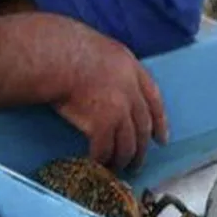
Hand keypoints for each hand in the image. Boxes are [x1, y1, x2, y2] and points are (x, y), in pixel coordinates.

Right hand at [52, 27, 169, 173]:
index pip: (154, 99)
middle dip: (142, 148)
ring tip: (118, 169)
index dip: (160, 121)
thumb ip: (109, 67)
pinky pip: (105, 149)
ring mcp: (119, 108)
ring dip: (124, 159)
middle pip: (143, 126)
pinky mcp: (102, 124)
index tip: (162, 138)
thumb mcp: (99, 49)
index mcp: (131, 67)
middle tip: (138, 163)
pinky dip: (102, 159)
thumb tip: (103, 81)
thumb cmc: (64, 47)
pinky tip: (97, 164)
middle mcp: (130, 90)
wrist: (54, 56)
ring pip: (128, 143)